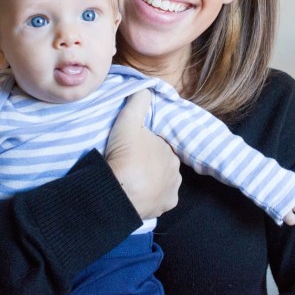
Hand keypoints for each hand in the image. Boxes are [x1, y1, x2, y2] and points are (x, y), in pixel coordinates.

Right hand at [106, 89, 181, 219]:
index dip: (145, 146)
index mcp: (170, 151)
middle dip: (149, 164)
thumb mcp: (128, 122)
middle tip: (129, 165)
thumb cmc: (125, 156)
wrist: (119, 191)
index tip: (131, 149)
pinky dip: (151, 198)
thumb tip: (146, 87)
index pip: (158, 145)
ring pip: (161, 182)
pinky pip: (159, 201)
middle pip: (161, 164)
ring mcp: (171, 191)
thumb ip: (138, 102)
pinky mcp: (165, 207)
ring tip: (131, 181)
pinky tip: (138, 195)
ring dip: (150, 181)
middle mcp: (176, 171)